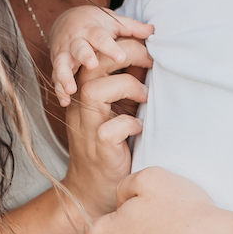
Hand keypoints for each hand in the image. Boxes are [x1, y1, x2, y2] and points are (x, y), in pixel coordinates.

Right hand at [50, 6, 153, 107]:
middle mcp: (76, 42)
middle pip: (80, 48)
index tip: (120, 57)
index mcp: (92, 31)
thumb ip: (132, 28)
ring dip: (66, 76)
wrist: (67, 22)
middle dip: (85, 56)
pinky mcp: (59, 66)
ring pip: (62, 64)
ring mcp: (65, 55)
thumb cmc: (97, 25)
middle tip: (92, 65)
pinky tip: (65, 101)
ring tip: (72, 89)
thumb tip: (151, 31)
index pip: (101, 37)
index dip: (109, 47)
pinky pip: (56, 78)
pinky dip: (59, 90)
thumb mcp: (113, 22)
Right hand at [61, 40, 151, 227]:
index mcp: (86, 91)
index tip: (149, 46)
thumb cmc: (112, 146)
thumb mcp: (119, 108)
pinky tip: (139, 129)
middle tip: (151, 61)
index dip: (123, 43)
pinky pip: (110, 129)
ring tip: (144, 97)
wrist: (92, 190)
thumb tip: (150, 58)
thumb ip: (127, 85)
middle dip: (125, 54)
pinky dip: (130, 124)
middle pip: (93, 64)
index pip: (97, 54)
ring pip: (95, 91)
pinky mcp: (98, 148)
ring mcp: (87, 126)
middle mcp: (81, 105)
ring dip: (126, 86)